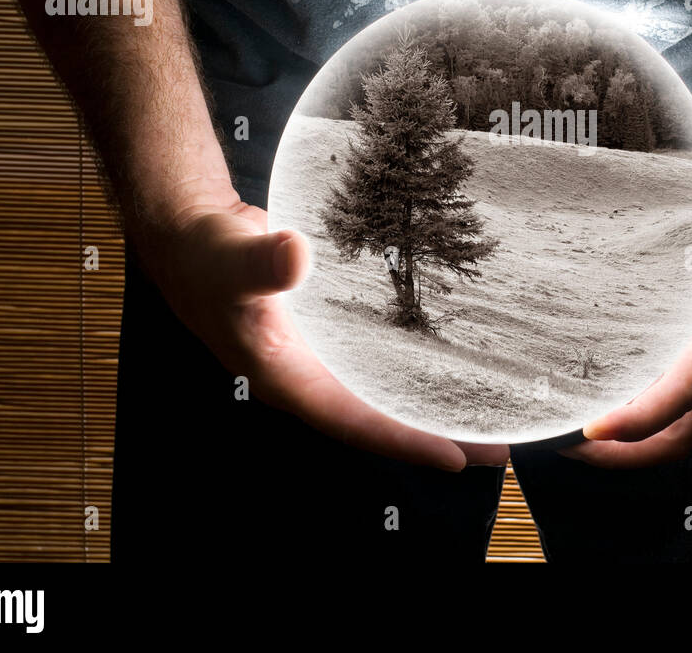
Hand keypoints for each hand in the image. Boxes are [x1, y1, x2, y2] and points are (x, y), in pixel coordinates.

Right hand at [135, 193, 508, 470]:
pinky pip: (378, 363)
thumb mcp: (232, 258)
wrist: (194, 237)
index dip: (404, 439)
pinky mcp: (330, 336)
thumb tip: (295, 256)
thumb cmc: (207, 255)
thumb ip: (263, 262)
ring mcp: (320, 359)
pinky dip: (412, 369)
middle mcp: (307, 378)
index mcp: (286, 377)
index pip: (354, 420)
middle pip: (379, 417)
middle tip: (497, 446)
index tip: (456, 454)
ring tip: (488, 413)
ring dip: (430, 405)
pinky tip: (448, 365)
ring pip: (382, 393)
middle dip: (435, 433)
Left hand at [561, 153, 691, 468]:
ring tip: (566, 429)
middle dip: (629, 448)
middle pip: (680, 426)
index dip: (643, 416)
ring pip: (671, 414)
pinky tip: (590, 381)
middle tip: (568, 445)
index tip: (593, 427)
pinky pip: (665, 385)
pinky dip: (629, 399)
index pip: (689, 388)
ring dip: (625, 433)